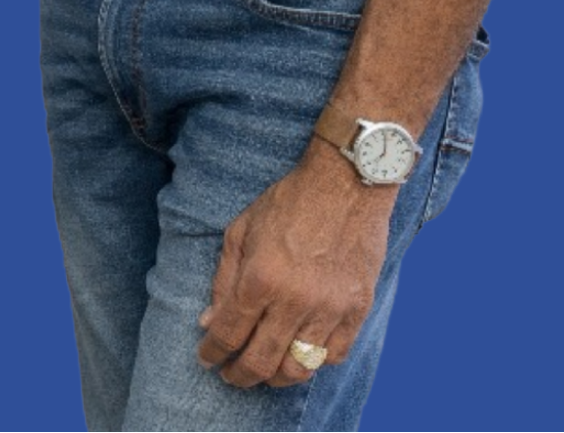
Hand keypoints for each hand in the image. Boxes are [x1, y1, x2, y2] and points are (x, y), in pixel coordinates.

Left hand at [196, 149, 394, 388]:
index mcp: (259, 279)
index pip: (228, 335)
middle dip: (240, 376)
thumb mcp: (241, 231)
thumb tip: (209, 323)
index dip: (212, 354)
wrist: (346, 185)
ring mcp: (329, 309)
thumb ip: (223, 280)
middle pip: (261, 362)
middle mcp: (294, 301)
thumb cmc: (288, 203)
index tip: (206, 359)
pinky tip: (300, 353)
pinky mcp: (357, 310)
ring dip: (276, 377)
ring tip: (265, 371)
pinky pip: (334, 355)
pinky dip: (314, 362)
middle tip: (231, 376)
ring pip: (299, 368)